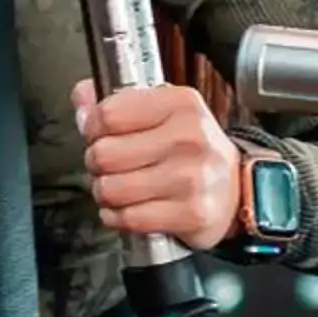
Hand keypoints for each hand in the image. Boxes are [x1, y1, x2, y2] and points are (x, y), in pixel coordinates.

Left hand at [73, 78, 239, 251]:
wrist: (236, 188)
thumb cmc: (191, 148)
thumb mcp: (162, 110)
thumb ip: (115, 100)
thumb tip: (81, 97)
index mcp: (180, 103)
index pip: (108, 114)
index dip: (92, 128)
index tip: (97, 134)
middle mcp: (189, 138)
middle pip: (105, 154)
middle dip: (96, 163)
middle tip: (107, 165)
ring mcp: (192, 178)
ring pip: (112, 189)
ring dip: (105, 192)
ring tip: (117, 187)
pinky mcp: (192, 214)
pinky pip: (130, 219)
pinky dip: (118, 217)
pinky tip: (128, 208)